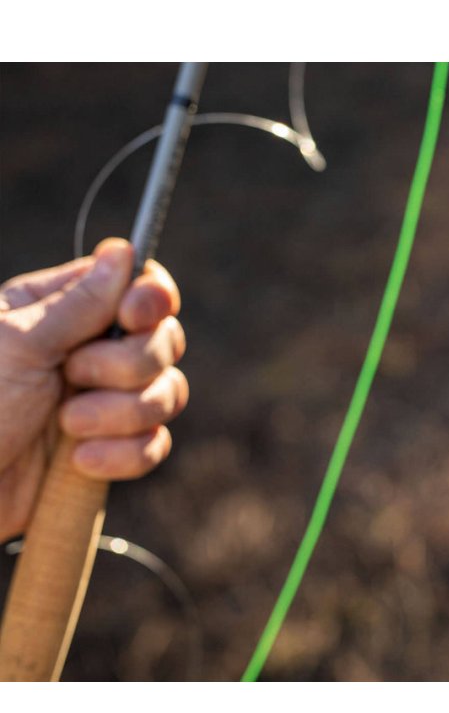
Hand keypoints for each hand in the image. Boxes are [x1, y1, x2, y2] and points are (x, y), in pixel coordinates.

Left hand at [0, 239, 186, 541]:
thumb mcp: (17, 343)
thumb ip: (80, 302)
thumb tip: (125, 251)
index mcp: (61, 311)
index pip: (138, 286)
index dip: (150, 300)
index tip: (131, 318)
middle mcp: (90, 351)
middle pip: (164, 340)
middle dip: (129, 365)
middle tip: (74, 376)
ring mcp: (104, 402)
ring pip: (167, 393)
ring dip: (123, 413)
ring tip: (69, 426)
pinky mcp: (111, 449)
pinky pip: (154, 444)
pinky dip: (124, 455)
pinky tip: (79, 461)